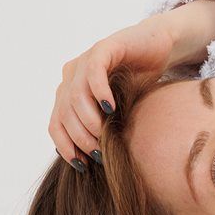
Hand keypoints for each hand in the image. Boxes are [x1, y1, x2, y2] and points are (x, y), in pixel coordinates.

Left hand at [48, 13, 177, 168]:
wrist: (159, 48)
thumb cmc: (139, 83)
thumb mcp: (117, 112)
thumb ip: (100, 128)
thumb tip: (89, 160)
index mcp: (68, 92)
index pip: (55, 124)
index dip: (65, 147)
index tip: (82, 165)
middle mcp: (71, 75)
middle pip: (64, 113)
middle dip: (80, 138)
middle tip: (99, 154)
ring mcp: (86, 60)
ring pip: (75, 97)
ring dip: (89, 122)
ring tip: (105, 136)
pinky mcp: (104, 48)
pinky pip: (94, 73)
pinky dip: (100, 93)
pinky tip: (112, 108)